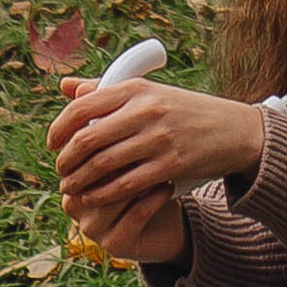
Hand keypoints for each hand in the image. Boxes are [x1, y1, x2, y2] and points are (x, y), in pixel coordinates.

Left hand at [46, 74, 266, 268]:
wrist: (234, 130)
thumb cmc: (185, 111)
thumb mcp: (149, 93)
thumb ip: (106, 91)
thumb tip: (66, 88)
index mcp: (137, 88)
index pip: (82, 107)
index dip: (59, 128)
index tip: (52, 143)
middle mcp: (146, 110)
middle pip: (88, 138)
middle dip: (66, 159)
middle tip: (60, 170)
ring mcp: (159, 138)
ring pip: (103, 164)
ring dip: (80, 180)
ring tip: (72, 187)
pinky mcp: (170, 165)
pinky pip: (125, 184)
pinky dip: (103, 194)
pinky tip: (95, 198)